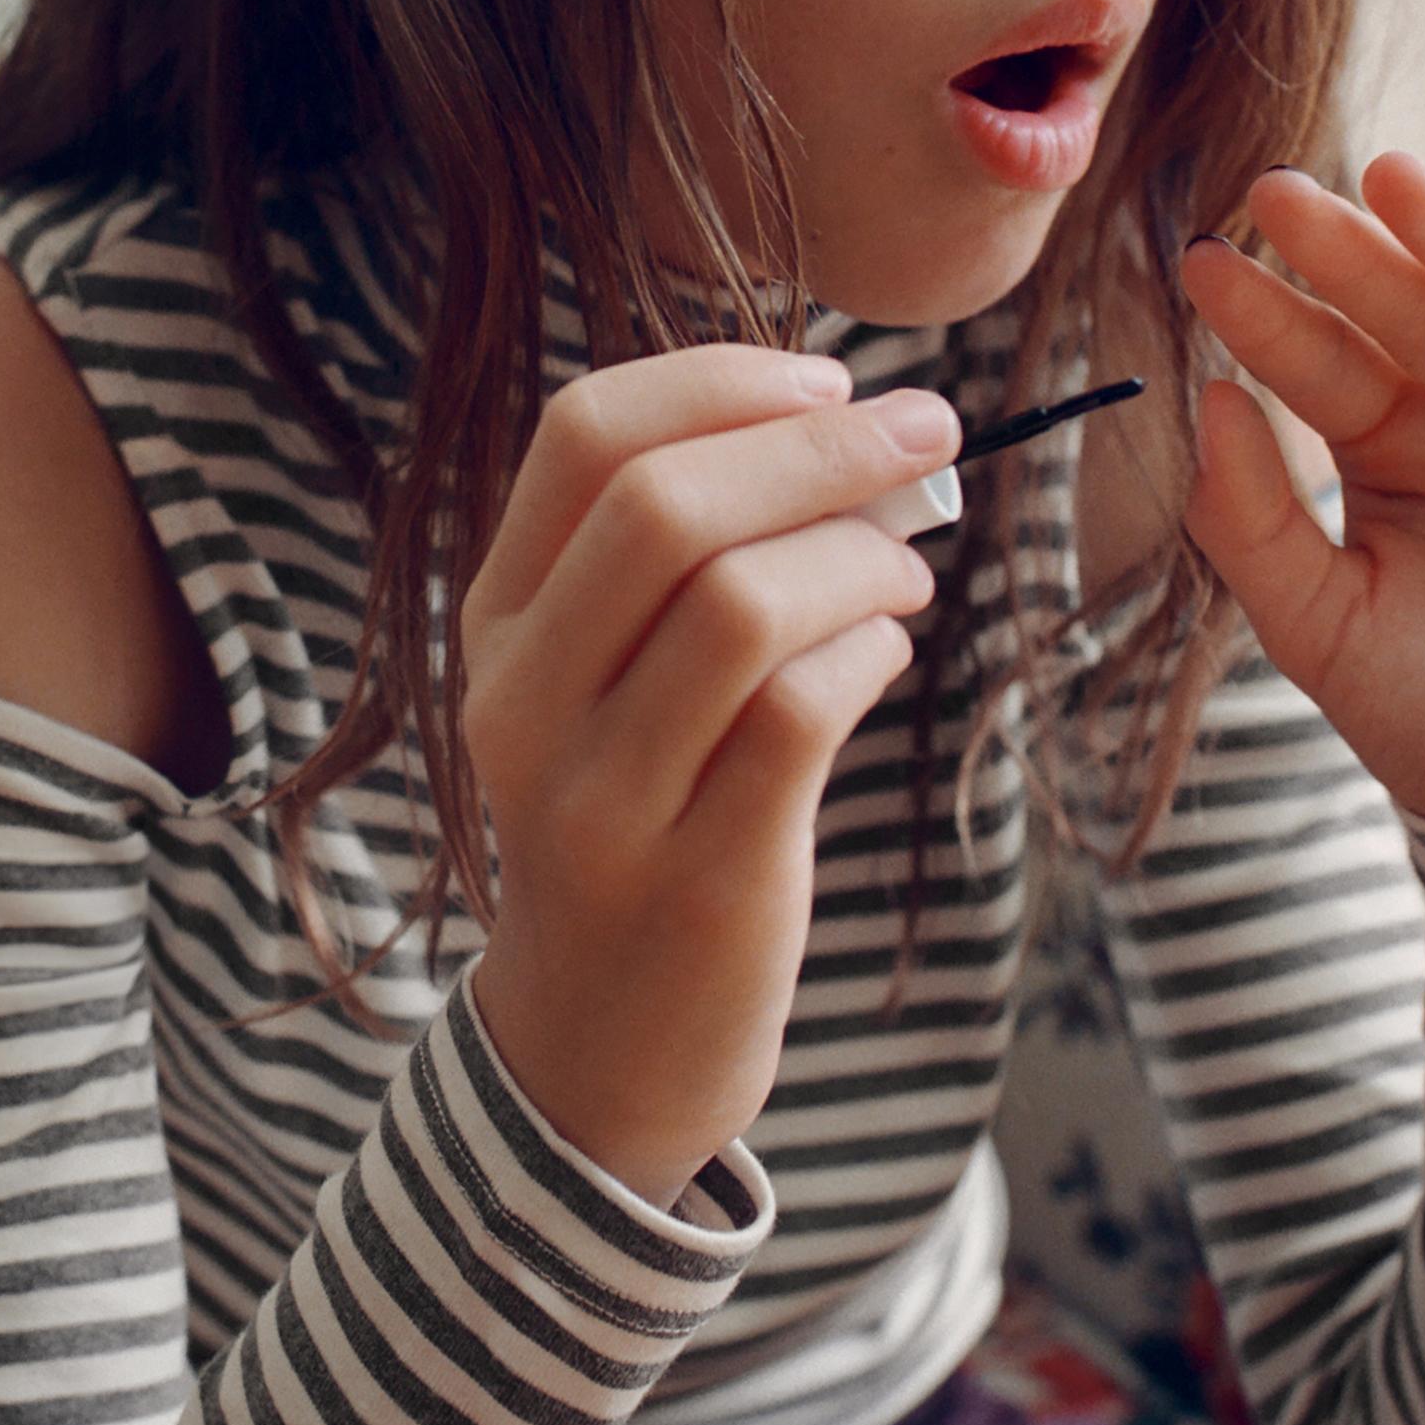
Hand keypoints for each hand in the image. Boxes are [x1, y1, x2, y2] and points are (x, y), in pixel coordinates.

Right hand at [458, 347, 959, 1209]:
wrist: (600, 1047)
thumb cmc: (641, 815)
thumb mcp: (607, 681)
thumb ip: (681, 558)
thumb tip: (849, 422)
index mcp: (498, 621)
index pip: (583, 436)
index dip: (722, 380)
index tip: (831, 377)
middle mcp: (522, 701)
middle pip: (664, 505)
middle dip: (822, 447)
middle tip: (927, 434)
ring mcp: (599, 799)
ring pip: (740, 604)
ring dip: (860, 555)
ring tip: (906, 571)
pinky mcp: (696, 880)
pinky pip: (799, 716)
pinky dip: (868, 653)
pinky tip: (886, 653)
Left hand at [1176, 154, 1424, 835]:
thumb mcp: (1323, 631)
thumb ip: (1252, 524)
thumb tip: (1207, 397)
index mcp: (1396, 445)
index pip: (1324, 360)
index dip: (1269, 314)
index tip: (1201, 264)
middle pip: (1415, 312)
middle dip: (1353, 253)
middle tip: (1280, 193)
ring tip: (1397, 185)